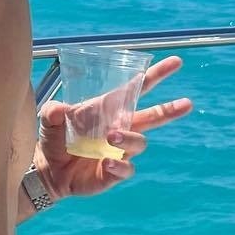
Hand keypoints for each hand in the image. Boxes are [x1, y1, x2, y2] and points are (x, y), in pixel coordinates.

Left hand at [32, 54, 193, 200]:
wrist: (48, 170)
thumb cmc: (54, 139)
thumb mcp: (48, 119)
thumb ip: (53, 111)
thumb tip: (60, 109)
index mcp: (109, 109)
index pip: (138, 89)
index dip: (157, 75)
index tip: (175, 62)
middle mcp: (120, 128)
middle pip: (153, 117)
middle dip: (170, 109)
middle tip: (186, 103)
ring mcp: (120, 150)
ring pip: (140, 142)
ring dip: (129, 137)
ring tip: (111, 136)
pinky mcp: (114, 171)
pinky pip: (127, 168)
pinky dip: (120, 164)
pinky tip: (106, 162)